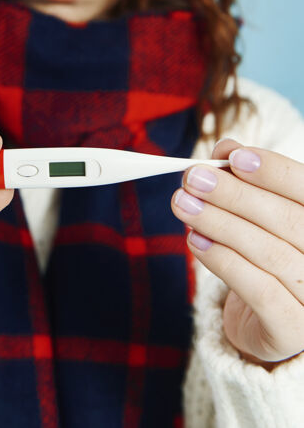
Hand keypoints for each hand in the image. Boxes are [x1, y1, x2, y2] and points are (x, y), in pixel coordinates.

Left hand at [171, 138, 303, 365]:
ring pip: (270, 253)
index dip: (275, 172)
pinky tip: (195, 241)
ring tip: (184, 205)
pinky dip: (224, 261)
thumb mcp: (258, 211)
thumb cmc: (267, 252)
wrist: (269, 321)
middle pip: (288, 221)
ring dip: (220, 223)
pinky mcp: (293, 329)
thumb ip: (245, 177)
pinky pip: (258, 290)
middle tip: (192, 179)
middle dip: (235, 195)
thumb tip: (225, 149)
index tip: (233, 157)